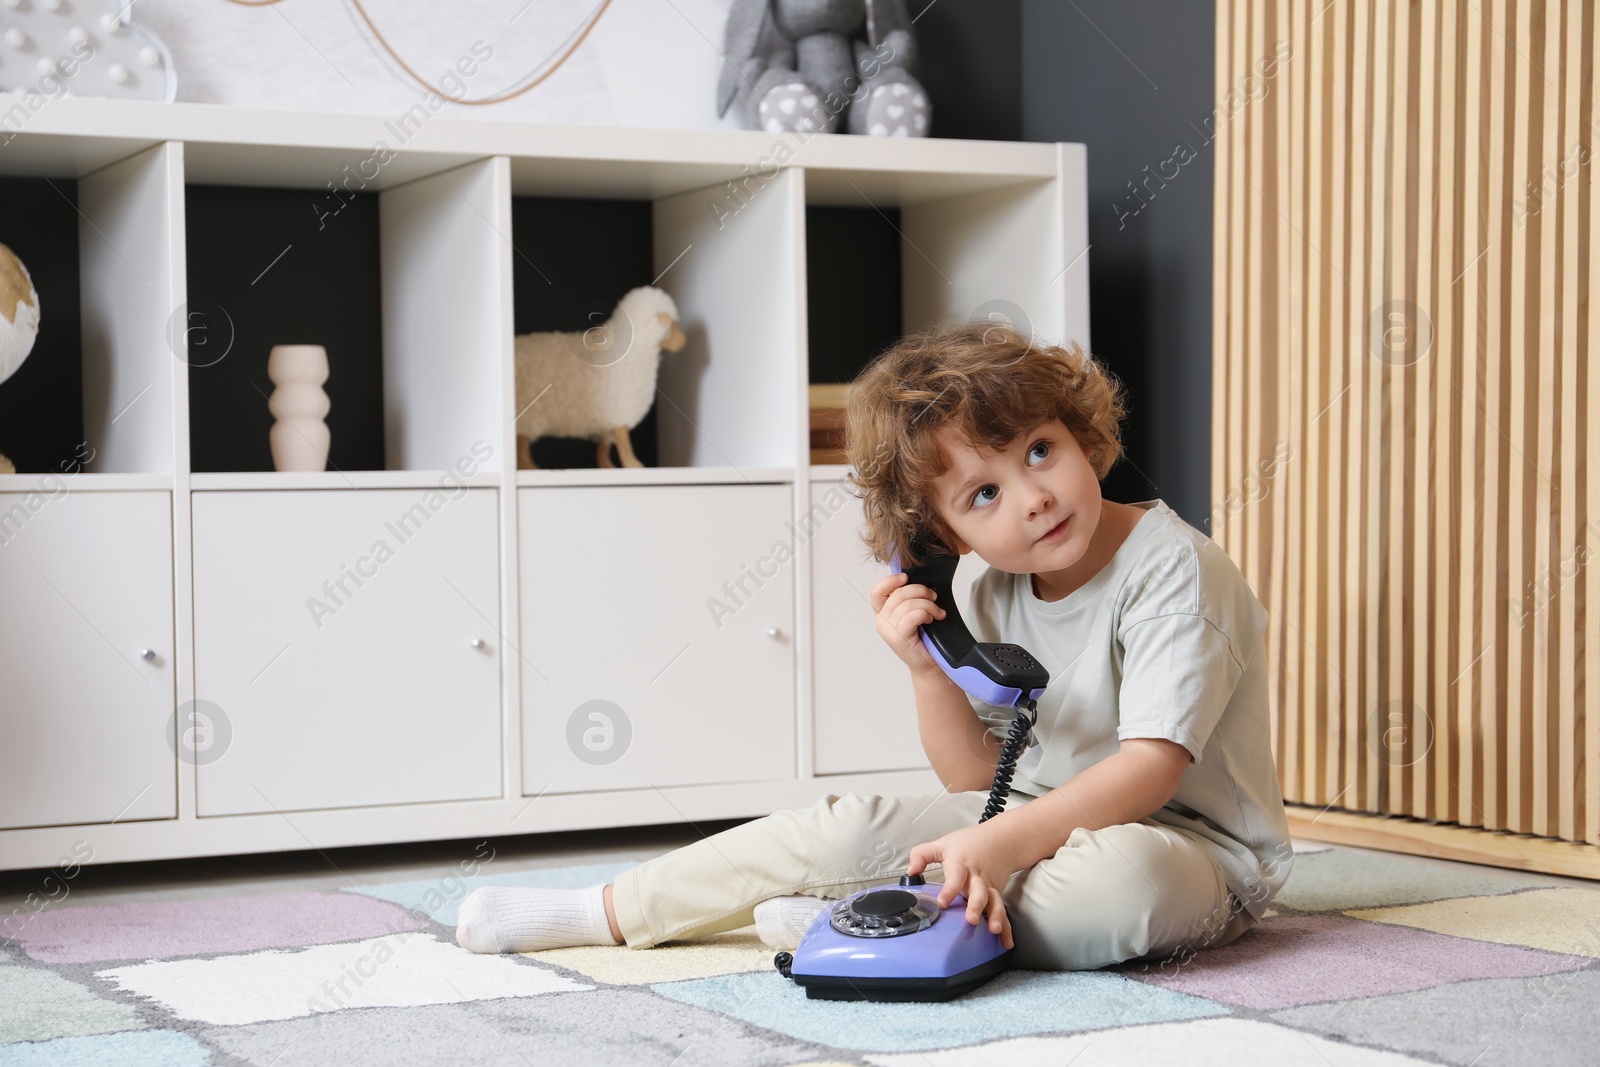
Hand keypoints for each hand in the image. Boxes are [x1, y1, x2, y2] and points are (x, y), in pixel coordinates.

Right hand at [870, 571, 944, 675]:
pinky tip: (932, 619)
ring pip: (909, 604)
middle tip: (933, 597)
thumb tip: (917, 580)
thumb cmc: (923, 639)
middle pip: (898, 593)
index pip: (878, 591)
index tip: (906, 577)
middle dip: (921, 591)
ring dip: (928, 605)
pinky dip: (926, 614)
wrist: (929, 665)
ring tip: (936, 613)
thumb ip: (908, 599)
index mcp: (882, 613)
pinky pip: (913, 616)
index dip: (891, 580)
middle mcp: (881, 621)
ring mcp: (888, 630)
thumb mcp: (912, 614)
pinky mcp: (898, 638)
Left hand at [906, 824, 1020, 949]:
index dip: (949, 890)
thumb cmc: (969, 843)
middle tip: (971, 919)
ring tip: (994, 929)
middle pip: (979, 891)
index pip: (955, 877)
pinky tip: (1007, 941)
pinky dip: (1007, 927)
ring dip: (995, 915)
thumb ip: (922, 855)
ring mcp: (989, 887)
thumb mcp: (943, 844)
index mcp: (961, 864)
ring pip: (994, 901)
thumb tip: (910, 872)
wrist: (1001, 840)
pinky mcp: (997, 894)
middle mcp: (977, 877)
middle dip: (976, 906)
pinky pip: (1002, 910)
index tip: (942, 903)